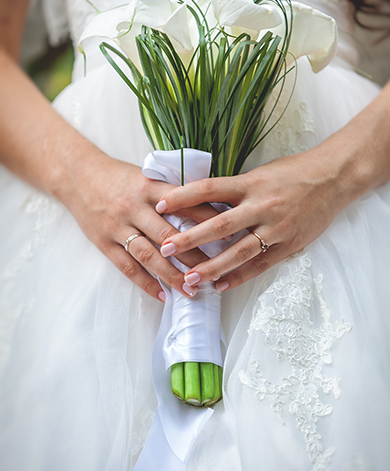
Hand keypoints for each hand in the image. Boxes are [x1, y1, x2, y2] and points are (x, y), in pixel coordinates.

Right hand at [60, 153, 213, 299]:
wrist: (77, 175)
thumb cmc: (121, 177)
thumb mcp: (149, 177)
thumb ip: (175, 194)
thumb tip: (213, 209)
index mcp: (150, 188)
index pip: (185, 205)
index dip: (209, 220)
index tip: (230, 233)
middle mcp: (134, 207)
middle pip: (169, 235)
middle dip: (194, 255)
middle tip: (216, 271)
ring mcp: (117, 226)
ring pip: (149, 255)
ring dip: (172, 275)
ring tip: (192, 290)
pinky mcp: (103, 242)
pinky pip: (127, 267)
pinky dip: (146, 282)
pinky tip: (163, 294)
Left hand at [154, 149, 348, 291]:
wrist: (334, 179)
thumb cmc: (296, 172)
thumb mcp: (262, 173)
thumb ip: (236, 188)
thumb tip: (202, 199)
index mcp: (252, 183)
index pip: (209, 188)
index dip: (183, 197)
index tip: (160, 205)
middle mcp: (262, 205)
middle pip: (220, 224)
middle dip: (190, 238)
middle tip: (166, 249)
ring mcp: (277, 227)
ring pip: (240, 251)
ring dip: (213, 266)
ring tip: (190, 278)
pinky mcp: (290, 243)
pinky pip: (261, 264)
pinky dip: (240, 276)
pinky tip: (221, 285)